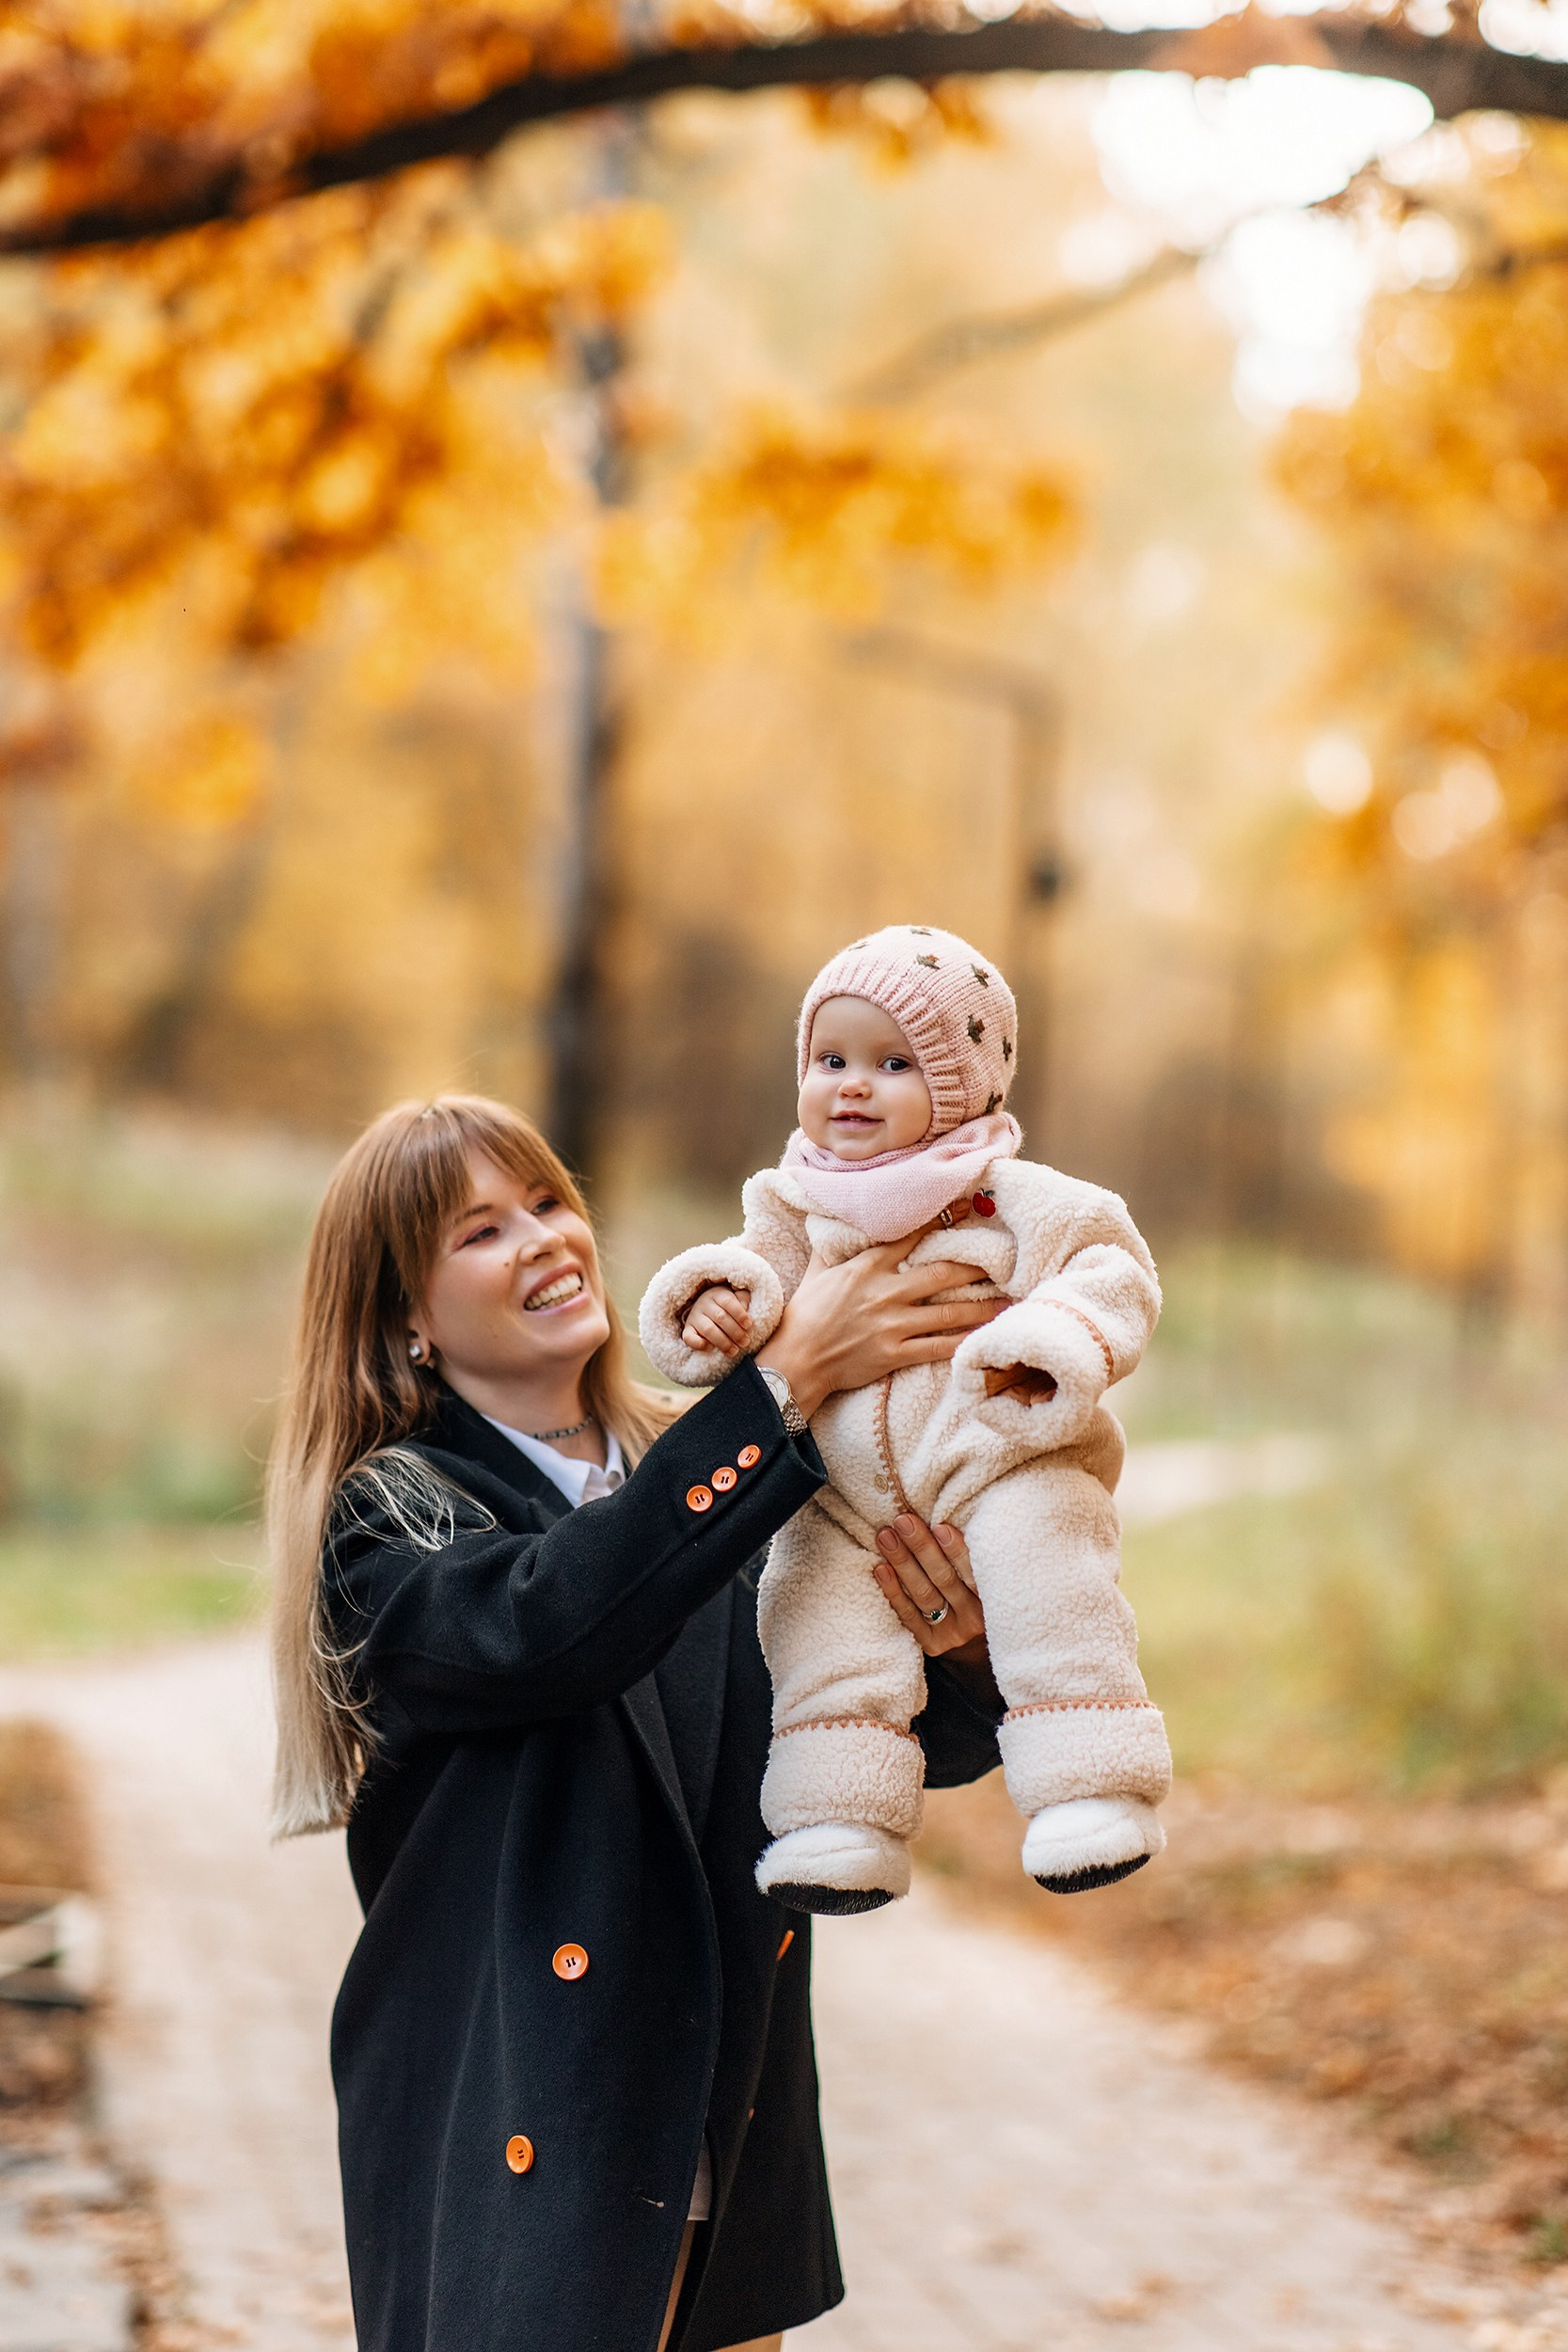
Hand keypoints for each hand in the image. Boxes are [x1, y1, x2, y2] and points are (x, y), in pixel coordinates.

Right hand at [681, 1283, 751, 1358]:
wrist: (705, 1307)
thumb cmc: (726, 1305)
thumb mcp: (736, 1297)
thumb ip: (743, 1299)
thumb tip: (745, 1308)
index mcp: (717, 1294)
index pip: (728, 1302)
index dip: (739, 1314)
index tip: (749, 1325)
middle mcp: (703, 1304)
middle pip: (720, 1317)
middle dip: (735, 1332)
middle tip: (745, 1342)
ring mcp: (694, 1317)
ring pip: (708, 1329)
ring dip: (723, 1342)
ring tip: (734, 1351)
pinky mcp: (687, 1330)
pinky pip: (689, 1338)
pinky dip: (698, 1344)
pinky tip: (710, 1348)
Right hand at [755, 1235, 1001, 1420]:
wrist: (795, 1360)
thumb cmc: (804, 1314)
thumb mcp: (817, 1271)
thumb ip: (833, 1246)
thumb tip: (833, 1216)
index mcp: (867, 1268)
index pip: (910, 1237)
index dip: (941, 1220)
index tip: (966, 1207)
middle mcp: (885, 1293)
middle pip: (942, 1274)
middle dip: (976, 1266)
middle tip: (1006, 1259)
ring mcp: (892, 1326)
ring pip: (947, 1314)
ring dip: (981, 1307)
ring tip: (1010, 1301)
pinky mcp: (895, 1354)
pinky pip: (937, 1348)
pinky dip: (963, 1343)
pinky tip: (985, 1337)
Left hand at [873, 1515, 998, 1699]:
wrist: (978, 1648)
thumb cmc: (982, 1595)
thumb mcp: (989, 1579)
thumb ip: (976, 1557)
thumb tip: (945, 1517)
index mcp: (994, 1598)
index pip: (974, 1572)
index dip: (958, 1550)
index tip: (940, 1526)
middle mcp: (975, 1618)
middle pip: (944, 1579)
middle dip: (921, 1548)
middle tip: (902, 1521)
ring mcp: (952, 1634)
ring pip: (923, 1595)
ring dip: (902, 1563)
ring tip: (885, 1536)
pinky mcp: (932, 1645)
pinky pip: (908, 1616)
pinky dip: (894, 1591)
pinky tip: (880, 1568)